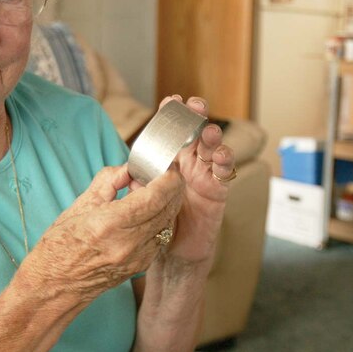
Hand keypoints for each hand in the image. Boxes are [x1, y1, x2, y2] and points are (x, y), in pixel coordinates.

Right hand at [22, 165, 184, 300]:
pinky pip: (159, 238)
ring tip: (148, 194)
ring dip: (166, 204)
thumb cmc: (58, 247)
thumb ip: (108, 182)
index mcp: (110, 224)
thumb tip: (129, 168)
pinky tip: (144, 215)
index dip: (168, 178)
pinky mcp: (140, 267)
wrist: (53, 288)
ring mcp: (137, 258)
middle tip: (160, 174)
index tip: (166, 166)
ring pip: (167, 223)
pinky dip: (158, 221)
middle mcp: (129, 243)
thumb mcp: (78, 206)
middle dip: (170, 187)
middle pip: (168, 208)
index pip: (156, 196)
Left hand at [150, 95, 234, 265]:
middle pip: (196, 132)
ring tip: (208, 130)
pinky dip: (225, 162)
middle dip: (196, 116)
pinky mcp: (218, 191)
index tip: (171, 100)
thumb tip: (127, 173)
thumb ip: (138, 183)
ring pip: (213, 148)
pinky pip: (224, 173)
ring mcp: (206, 175)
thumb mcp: (144, 198)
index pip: (172, 131)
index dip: (173, 115)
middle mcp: (190, 163)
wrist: (173, 250)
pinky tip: (221, 155)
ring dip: (212, 137)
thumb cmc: (158, 220)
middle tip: (195, 105)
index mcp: (171, 160)